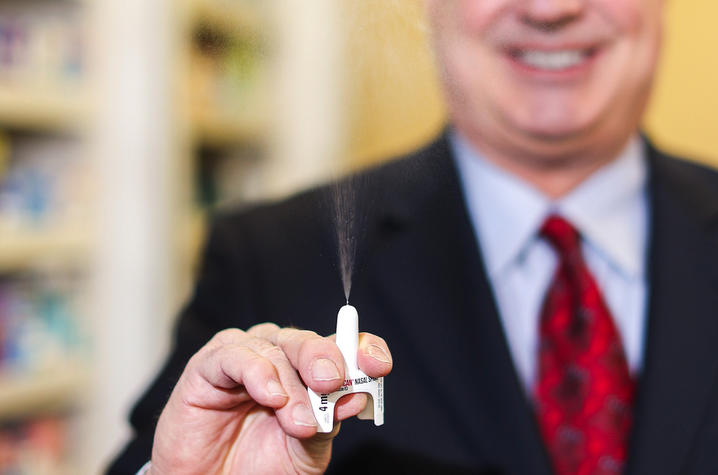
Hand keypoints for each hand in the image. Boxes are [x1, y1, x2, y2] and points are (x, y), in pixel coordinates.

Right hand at [148, 323, 392, 473]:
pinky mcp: (208, 365)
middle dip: (325, 358)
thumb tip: (357, 395)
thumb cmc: (259, 465)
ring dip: (291, 383)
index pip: (343, 345)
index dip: (363, 348)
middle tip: (331, 382)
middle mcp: (278, 355)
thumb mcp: (306, 450)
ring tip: (298, 421)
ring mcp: (244, 355)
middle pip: (308, 340)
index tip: (379, 365)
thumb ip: (329, 421)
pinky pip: (235, 354)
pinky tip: (270, 396)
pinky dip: (257, 372)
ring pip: (275, 346)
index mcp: (307, 371)